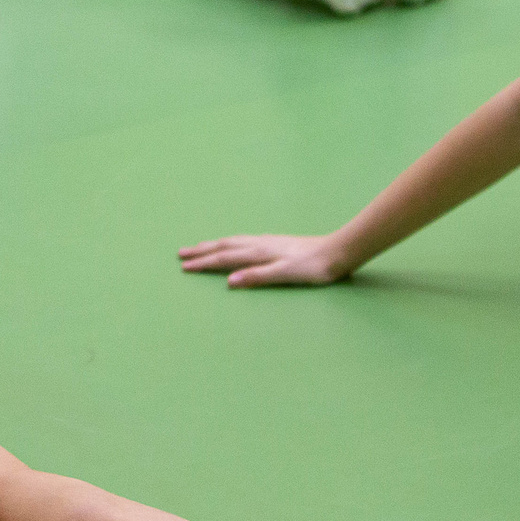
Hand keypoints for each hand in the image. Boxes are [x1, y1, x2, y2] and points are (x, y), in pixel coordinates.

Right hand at [176, 233, 355, 287]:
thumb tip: (229, 280)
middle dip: (202, 250)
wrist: (338, 251)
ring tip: (200, 246)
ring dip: (214, 244)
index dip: (204, 263)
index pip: (225, 258)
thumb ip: (257, 276)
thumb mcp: (285, 275)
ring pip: (233, 240)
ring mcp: (268, 241)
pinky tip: (233, 244)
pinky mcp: (276, 242)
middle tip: (181, 252)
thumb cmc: (314, 267)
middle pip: (224, 245)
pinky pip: (243, 240)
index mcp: (259, 253)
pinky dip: (230, 242)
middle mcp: (260, 244)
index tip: (184, 267)